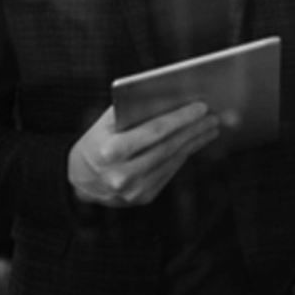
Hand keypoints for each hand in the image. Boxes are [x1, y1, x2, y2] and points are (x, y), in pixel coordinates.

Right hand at [68, 102, 219, 208]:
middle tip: (213, 115)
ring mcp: (133, 190)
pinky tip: (195, 141)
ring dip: (195, 141)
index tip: (201, 107)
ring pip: (173, 160)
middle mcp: (121, 174)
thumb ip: (133, 111)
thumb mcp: (105, 123)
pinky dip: (184, 154)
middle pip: (168, 147)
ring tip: (210, 126)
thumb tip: (173, 97)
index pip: (153, 131)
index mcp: (109, 151)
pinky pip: (170, 171)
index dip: (180, 118)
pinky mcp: (143, 197)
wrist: (81, 179)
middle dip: (194, 129)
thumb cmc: (97, 141)